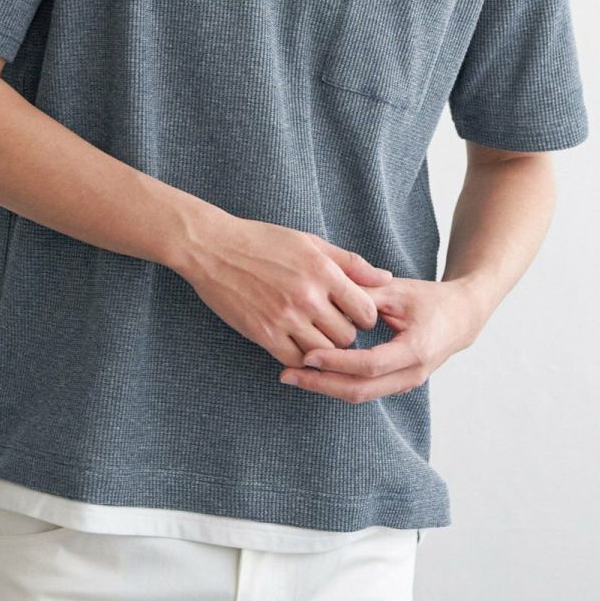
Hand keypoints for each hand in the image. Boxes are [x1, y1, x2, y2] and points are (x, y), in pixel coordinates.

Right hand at [182, 216, 395, 369]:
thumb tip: (386, 278)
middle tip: (332, 325)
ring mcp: (285, 318)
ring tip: (314, 335)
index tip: (353, 314)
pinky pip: (296, 360)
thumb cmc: (263, 241)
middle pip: (347, 337)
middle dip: (345, 334)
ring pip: (325, 353)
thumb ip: (350, 263)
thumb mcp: (310, 242)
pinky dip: (300, 357)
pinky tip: (295, 343)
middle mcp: (307, 297)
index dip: (365, 316)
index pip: (366, 311)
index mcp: (322, 271)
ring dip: (324, 349)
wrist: (213, 249)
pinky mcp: (263, 334)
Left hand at [277, 277, 481, 401]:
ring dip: (326, 387)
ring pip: (361, 395)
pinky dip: (338, 384)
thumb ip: (362, 293)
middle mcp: (412, 373)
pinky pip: (365, 390)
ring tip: (293, 376)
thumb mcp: (397, 290)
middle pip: (361, 390)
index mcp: (415, 350)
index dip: (336, 362)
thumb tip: (324, 293)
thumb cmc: (429, 299)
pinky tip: (314, 374)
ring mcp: (406, 383)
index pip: (369, 364)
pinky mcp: (398, 384)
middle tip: (287, 375)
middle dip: (321, 384)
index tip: (307, 355)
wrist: (462, 317)